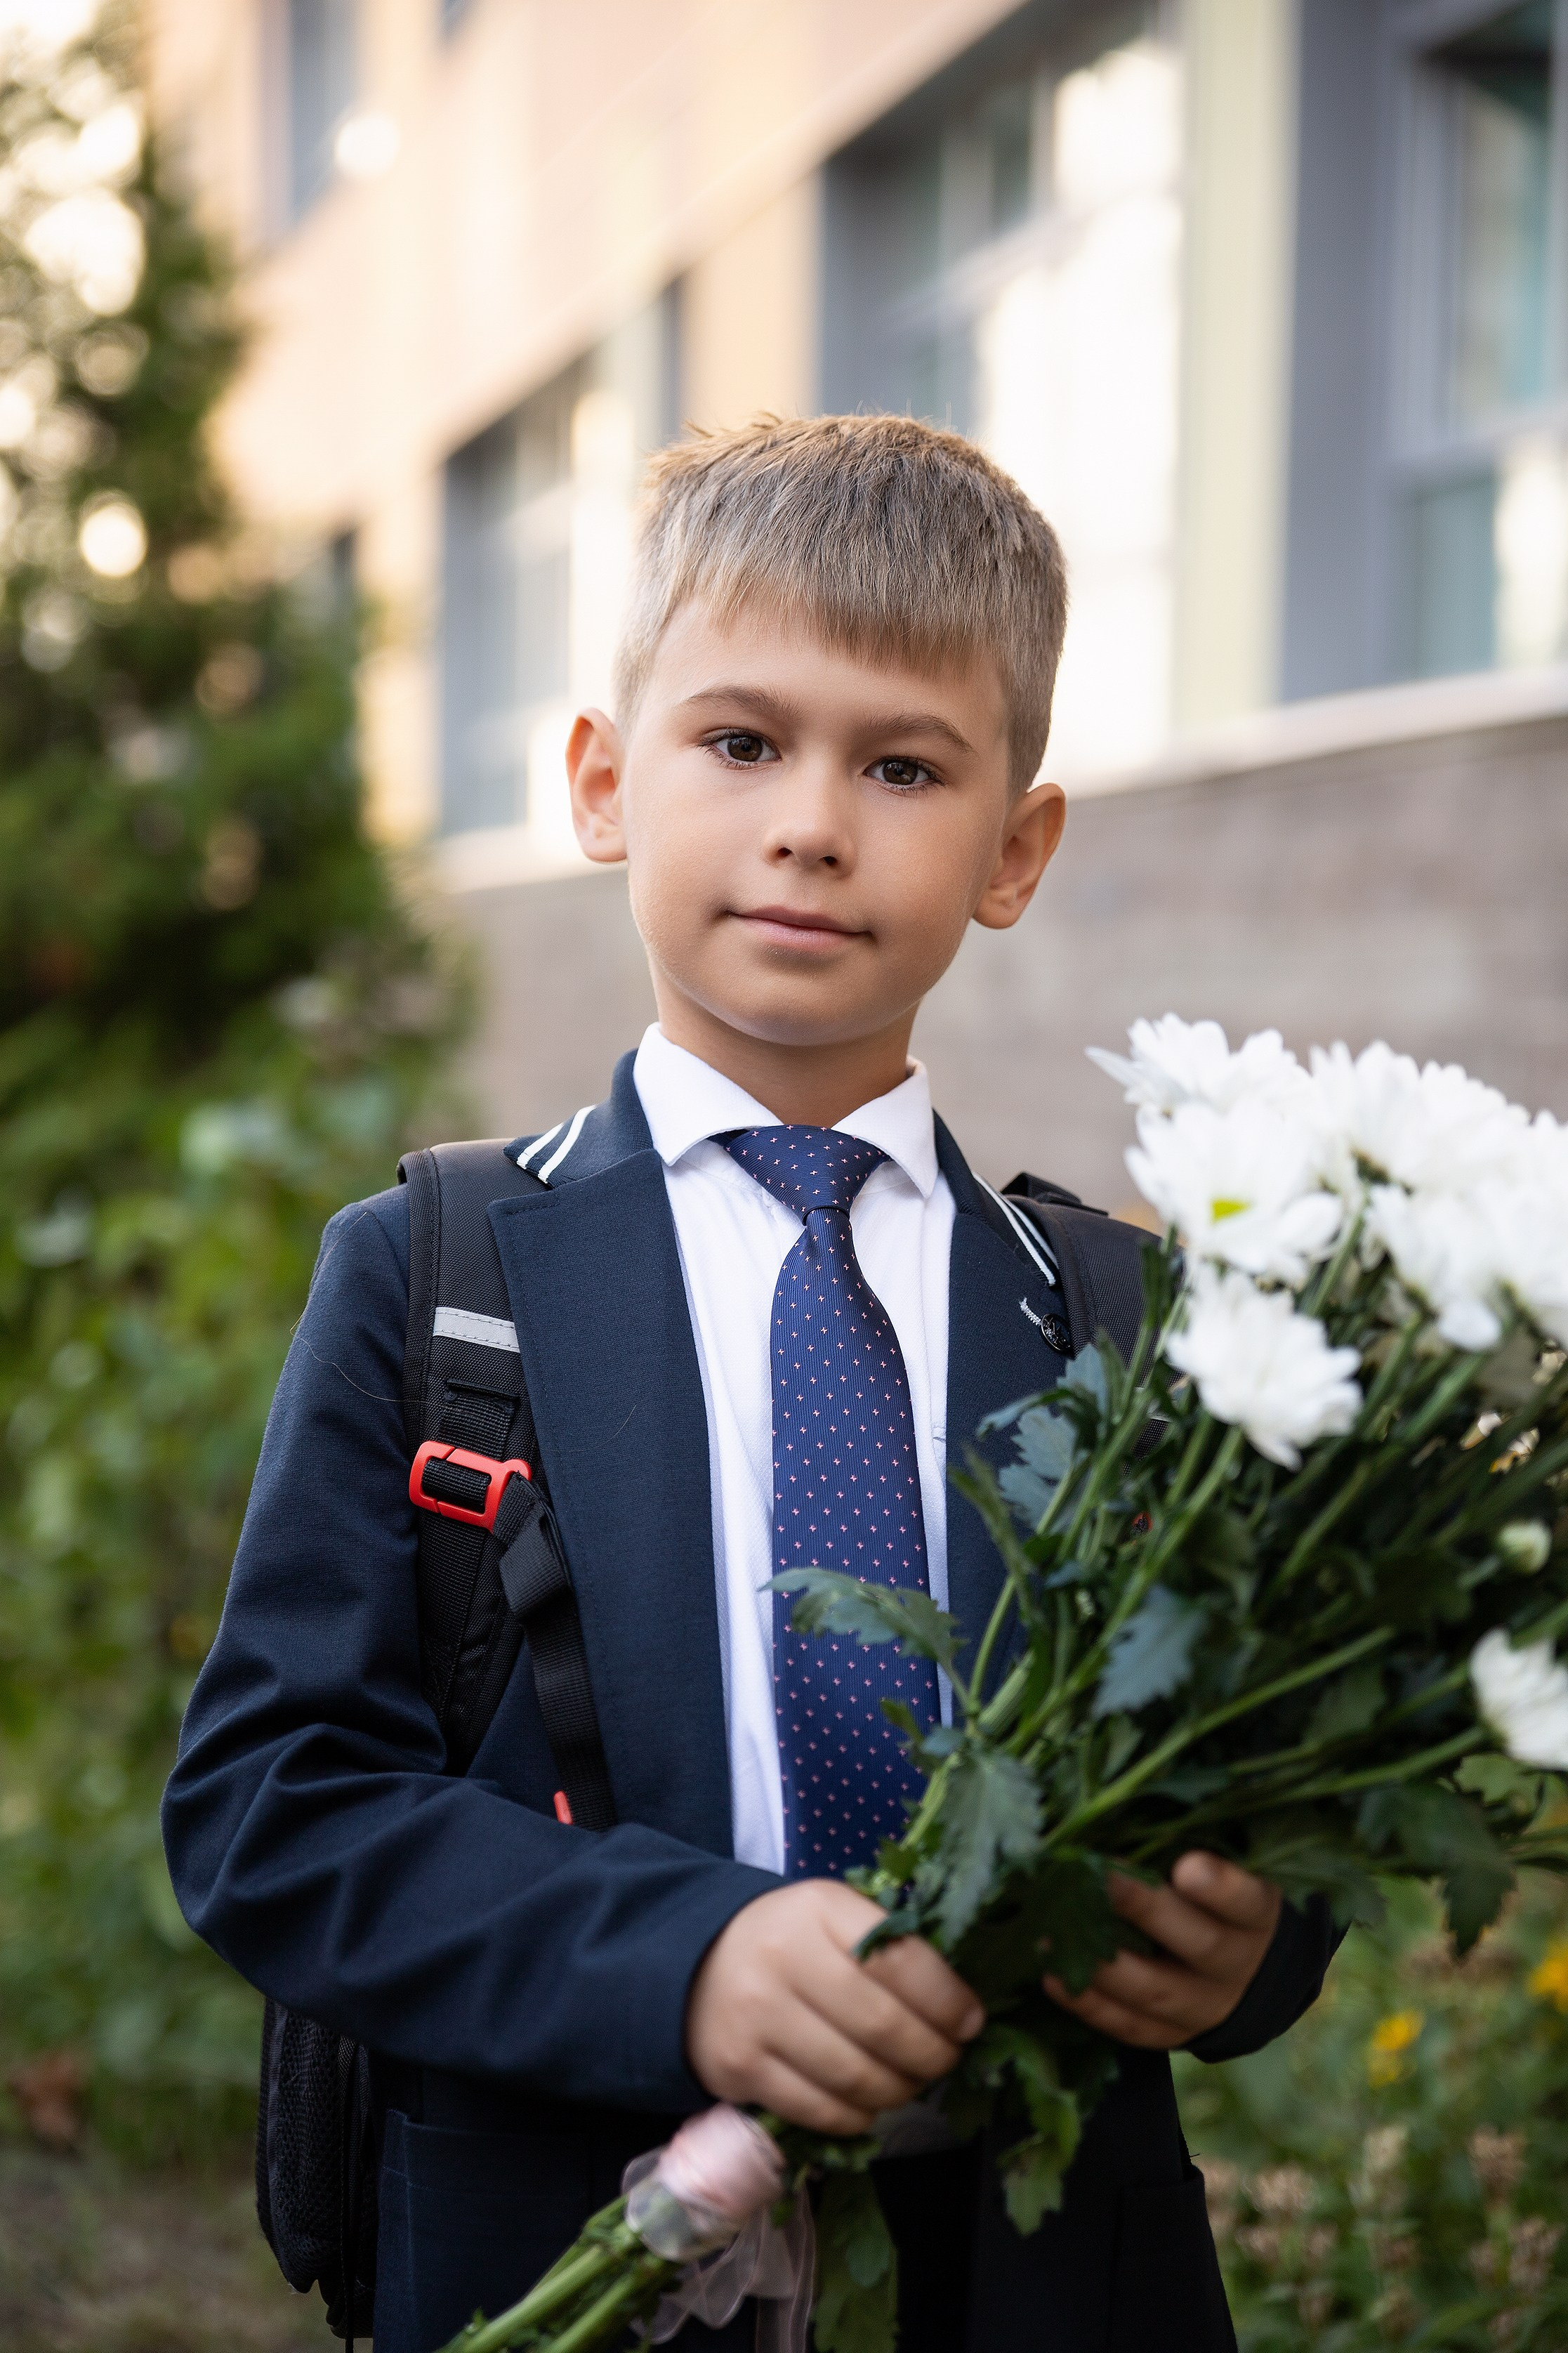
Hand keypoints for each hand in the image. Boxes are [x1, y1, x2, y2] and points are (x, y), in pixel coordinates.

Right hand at [686, 1880, 985, 2134]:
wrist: (697, 1964)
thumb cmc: (791, 1941)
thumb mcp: (835, 1918)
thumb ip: (892, 1948)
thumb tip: (963, 2008)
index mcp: (820, 1909)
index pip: (901, 1961)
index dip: (948, 2001)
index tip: (970, 2021)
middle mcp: (784, 1958)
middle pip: (883, 2027)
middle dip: (932, 2054)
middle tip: (946, 2059)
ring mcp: (757, 2017)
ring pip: (855, 2077)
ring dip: (899, 2090)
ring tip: (909, 2081)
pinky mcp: (739, 2068)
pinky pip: (820, 2110)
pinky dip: (857, 2115)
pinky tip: (867, 2101)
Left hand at [1043, 1852, 1280, 2048]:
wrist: (1248, 1977)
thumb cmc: (1222, 1904)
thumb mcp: (1228, 1874)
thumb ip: (1189, 1851)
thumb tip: (1122, 1810)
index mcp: (1256, 1917)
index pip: (1248, 1902)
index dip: (1221, 1887)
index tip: (1188, 1866)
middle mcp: (1236, 1966)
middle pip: (1200, 1945)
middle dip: (1147, 1912)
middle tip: (1102, 1880)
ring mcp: (1205, 2007)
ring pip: (1157, 1992)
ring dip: (1104, 1966)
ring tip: (1053, 1937)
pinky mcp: (1173, 2034)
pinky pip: (1132, 2027)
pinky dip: (1091, 2006)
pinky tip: (1053, 1979)